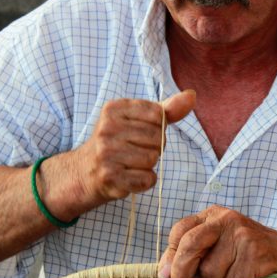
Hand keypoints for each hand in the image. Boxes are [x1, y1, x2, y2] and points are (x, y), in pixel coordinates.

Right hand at [72, 90, 194, 206]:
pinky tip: (128, 177)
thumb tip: (192, 95)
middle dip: (153, 147)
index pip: (158, 115)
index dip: (157, 127)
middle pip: (158, 138)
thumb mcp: (138, 120)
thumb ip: (167, 109)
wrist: (84, 171)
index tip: (139, 132)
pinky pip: (147, 179)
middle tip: (133, 150)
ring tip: (129, 163)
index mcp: (114, 108)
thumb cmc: (118, 142)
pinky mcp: (110, 177)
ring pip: (153, 159)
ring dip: (147, 165)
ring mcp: (106, 153)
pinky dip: (144, 182)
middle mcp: (107, 128)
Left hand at [157, 205, 276, 277]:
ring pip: (212, 273)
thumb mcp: (219, 245)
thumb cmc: (247, 254)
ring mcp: (242, 235)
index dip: (169, 256)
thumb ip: (194, 254)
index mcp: (213, 215)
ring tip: (234, 277)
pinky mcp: (256, 253)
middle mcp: (226, 220)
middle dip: (181, 273)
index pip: (181, 231)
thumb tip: (165, 275)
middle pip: (190, 246)